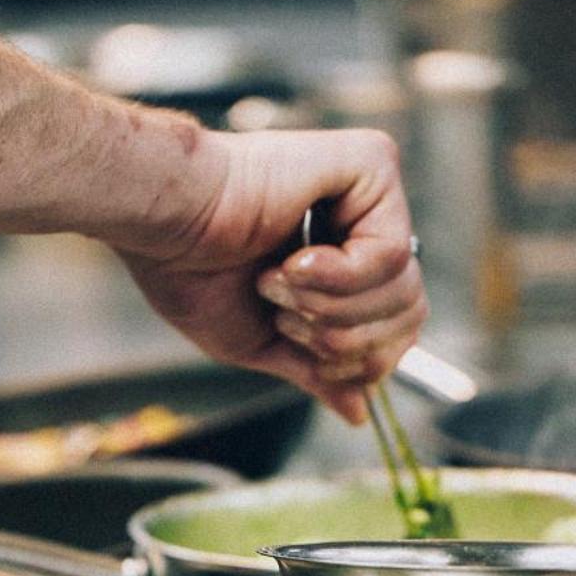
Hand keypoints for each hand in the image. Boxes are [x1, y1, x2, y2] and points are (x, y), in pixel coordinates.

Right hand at [117, 127, 425, 426]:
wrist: (165, 226)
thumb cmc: (191, 270)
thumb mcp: (262, 342)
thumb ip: (317, 372)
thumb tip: (360, 411)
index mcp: (344, 260)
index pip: (397, 327)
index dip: (358, 358)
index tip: (294, 337)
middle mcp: (365, 221)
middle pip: (410, 314)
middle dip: (344, 339)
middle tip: (284, 314)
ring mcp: (372, 191)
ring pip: (404, 290)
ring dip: (331, 308)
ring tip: (278, 281)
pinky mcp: (371, 164)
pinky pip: (391, 253)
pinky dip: (339, 277)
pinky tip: (293, 260)